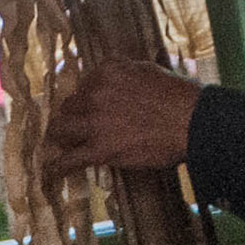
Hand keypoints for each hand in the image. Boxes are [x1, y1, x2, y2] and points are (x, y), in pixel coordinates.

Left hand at [39, 57, 202, 178]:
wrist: (193, 122)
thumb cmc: (179, 96)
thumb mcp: (149, 71)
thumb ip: (126, 72)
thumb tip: (115, 76)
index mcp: (106, 73)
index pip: (83, 84)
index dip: (86, 98)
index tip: (89, 107)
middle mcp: (95, 94)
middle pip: (68, 106)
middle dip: (71, 117)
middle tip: (73, 127)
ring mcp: (95, 122)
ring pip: (60, 129)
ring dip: (59, 137)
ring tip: (58, 145)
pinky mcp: (100, 149)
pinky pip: (69, 160)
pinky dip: (57, 168)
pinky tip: (51, 173)